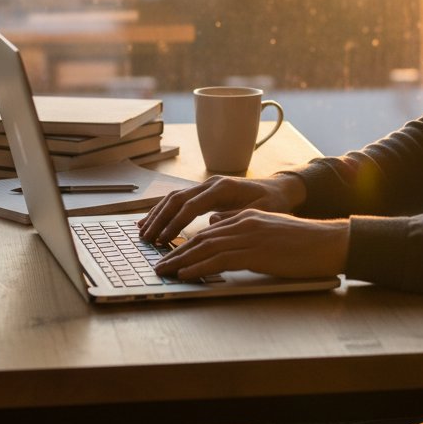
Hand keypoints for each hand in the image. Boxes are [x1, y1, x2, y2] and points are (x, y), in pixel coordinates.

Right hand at [137, 173, 305, 245]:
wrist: (279, 190)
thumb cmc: (272, 203)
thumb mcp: (260, 212)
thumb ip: (237, 217)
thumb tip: (211, 223)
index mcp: (224, 188)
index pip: (192, 205)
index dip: (176, 223)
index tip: (164, 240)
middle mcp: (211, 183)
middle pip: (177, 199)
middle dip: (159, 219)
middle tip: (146, 239)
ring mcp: (206, 186)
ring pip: (174, 197)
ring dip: (157, 215)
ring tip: (143, 233)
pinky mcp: (204, 192)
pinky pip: (179, 200)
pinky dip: (163, 210)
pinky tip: (151, 222)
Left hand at [154, 209, 349, 280]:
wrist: (327, 243)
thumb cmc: (302, 242)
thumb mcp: (269, 231)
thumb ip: (243, 228)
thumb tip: (217, 226)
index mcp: (248, 217)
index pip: (208, 230)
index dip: (186, 243)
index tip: (169, 255)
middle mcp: (245, 222)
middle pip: (201, 238)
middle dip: (175, 252)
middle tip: (157, 265)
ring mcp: (250, 236)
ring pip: (206, 247)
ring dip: (180, 261)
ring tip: (163, 272)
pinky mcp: (256, 252)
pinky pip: (220, 259)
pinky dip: (198, 267)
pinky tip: (185, 274)